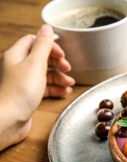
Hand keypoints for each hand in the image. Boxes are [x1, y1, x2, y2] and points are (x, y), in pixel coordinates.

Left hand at [0, 24, 74, 150]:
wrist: (9, 120)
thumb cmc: (19, 93)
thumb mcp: (35, 64)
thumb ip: (44, 46)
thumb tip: (47, 28)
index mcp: (16, 56)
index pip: (33, 42)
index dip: (49, 46)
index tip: (61, 54)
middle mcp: (18, 68)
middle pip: (41, 58)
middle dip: (57, 63)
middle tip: (67, 68)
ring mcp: (23, 82)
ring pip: (44, 74)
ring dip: (59, 77)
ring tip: (69, 83)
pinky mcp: (28, 96)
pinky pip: (44, 88)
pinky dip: (56, 89)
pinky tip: (64, 92)